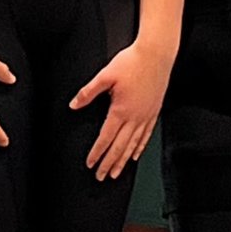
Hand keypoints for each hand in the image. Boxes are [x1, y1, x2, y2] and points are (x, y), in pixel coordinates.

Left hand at [70, 40, 170, 181]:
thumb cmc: (131, 61)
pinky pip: (146, 135)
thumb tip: (74, 104)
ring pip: (133, 145)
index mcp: (120, 110)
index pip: (106, 138)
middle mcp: (135, 117)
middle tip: (102, 176)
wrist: (156, 54)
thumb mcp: (105, 75)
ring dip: (123, 161)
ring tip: (117, 173)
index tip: (91, 164)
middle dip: (109, 163)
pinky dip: (140, 148)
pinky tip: (135, 154)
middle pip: (120, 147)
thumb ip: (88, 92)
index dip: (97, 153)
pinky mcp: (154, 111)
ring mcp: (146, 116)